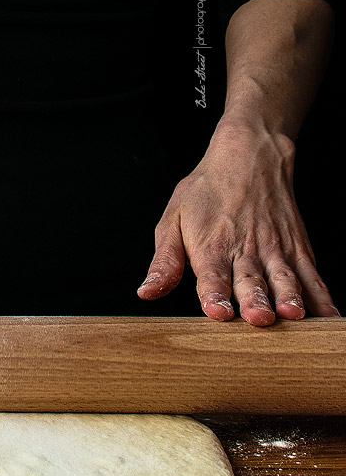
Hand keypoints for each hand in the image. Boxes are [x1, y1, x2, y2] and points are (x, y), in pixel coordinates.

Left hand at [137, 120, 340, 324]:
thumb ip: (164, 262)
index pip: (212, 275)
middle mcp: (245, 250)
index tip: (217, 312)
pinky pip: (313, 277)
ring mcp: (276, 250)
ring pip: (285, 278)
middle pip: (251, 280)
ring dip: (289, 298)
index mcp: (211, 246)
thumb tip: (147, 292)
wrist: (249, 156)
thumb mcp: (174, 219)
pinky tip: (330, 318)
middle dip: (255, 301)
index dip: (214, 294)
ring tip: (294, 316)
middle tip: (259, 319)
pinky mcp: (298, 250)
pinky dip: (323, 298)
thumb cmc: (206, 191)